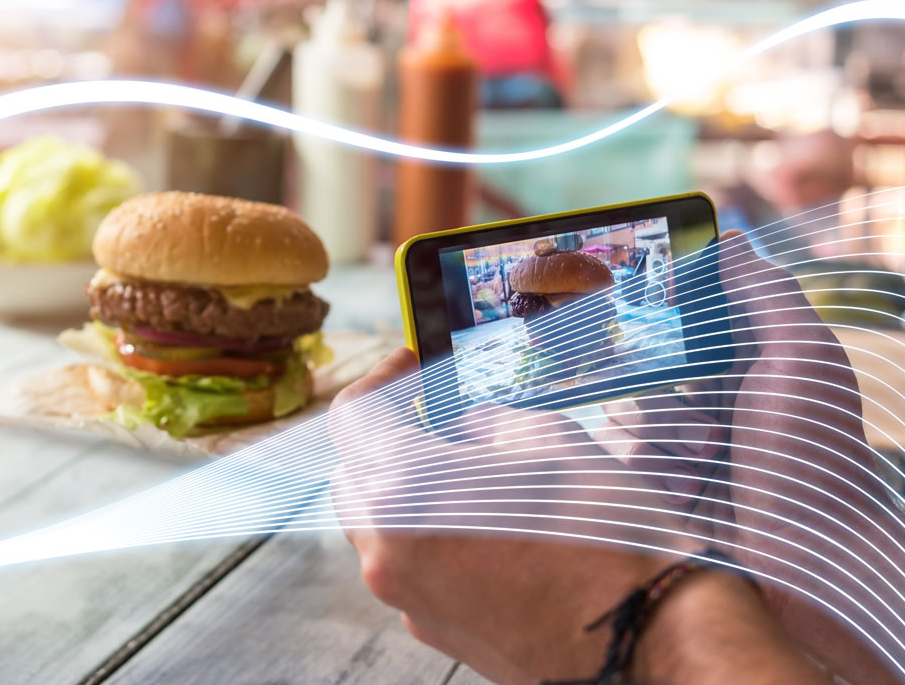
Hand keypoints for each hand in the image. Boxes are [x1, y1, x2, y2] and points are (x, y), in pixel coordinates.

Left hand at [329, 350, 687, 681]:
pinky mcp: (436, 629)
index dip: (380, 378)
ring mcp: (408, 599)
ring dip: (409, 493)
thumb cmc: (602, 533)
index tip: (410, 364)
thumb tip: (463, 427)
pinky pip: (413, 569)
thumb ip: (484, 423)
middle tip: (440, 420)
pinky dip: (432, 539)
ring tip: (472, 475)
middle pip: (357, 476)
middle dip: (389, 441)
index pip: (354, 417)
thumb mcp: (545, 439)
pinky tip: (490, 528)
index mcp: (403, 492)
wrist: (647, 638)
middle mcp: (388, 552)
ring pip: (380, 528)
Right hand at [594, 230, 904, 682]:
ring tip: (709, 459)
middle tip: (701, 417)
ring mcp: (685, 442)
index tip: (628, 303)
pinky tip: (692, 490)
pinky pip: (624, 460)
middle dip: (662, 388)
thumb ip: (765, 293)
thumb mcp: (800, 358)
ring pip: (627, 411)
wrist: (808, 556)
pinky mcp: (663, 485)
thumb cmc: (814, 453)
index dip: (655, 305)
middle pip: (642, 362)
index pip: (683, 312)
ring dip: (664, 437)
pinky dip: (656, 473)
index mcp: (746, 358)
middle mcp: (712, 394)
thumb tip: (728, 237)